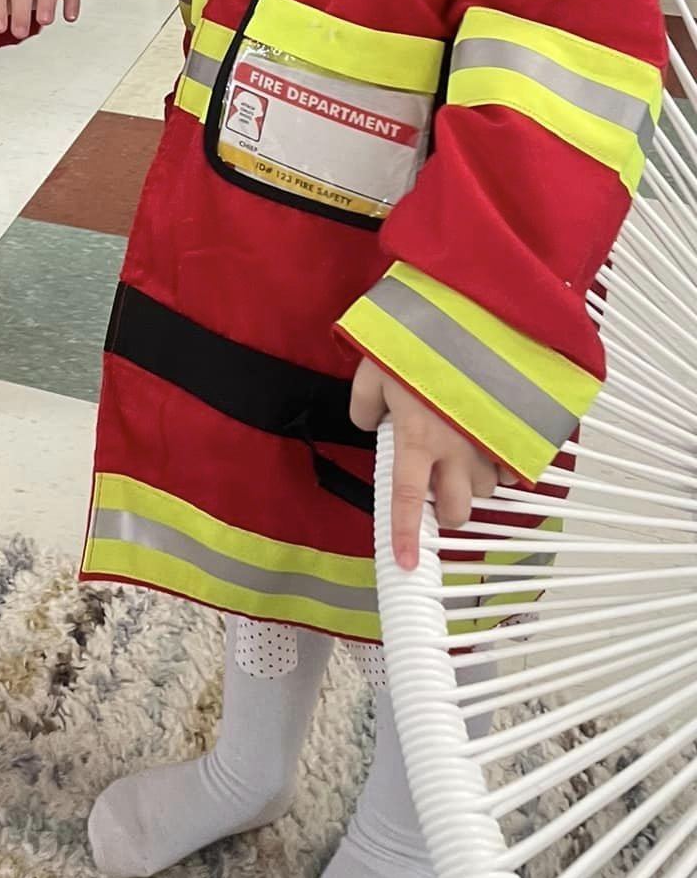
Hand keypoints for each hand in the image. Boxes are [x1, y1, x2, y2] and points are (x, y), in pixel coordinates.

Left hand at [350, 357, 501, 570]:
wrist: (472, 313)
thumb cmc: (419, 339)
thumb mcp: (373, 369)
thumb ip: (364, 405)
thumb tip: (370, 425)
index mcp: (416, 438)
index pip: (407, 499)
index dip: (405, 535)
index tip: (407, 564)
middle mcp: (456, 448)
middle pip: (456, 510)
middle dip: (444, 512)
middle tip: (433, 491)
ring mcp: (489, 440)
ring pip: (486, 490)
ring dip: (470, 484)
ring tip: (457, 456)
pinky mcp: (514, 429)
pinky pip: (512, 465)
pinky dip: (500, 464)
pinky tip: (485, 443)